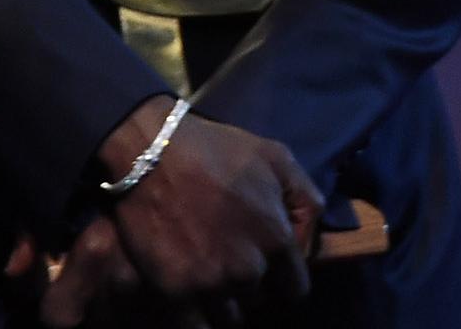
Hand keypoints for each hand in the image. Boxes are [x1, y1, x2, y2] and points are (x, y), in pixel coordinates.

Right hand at [38, 100, 316, 326]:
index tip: (269, 268)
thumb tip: (309, 243)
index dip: (283, 278)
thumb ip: (306, 200)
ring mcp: (210, 283)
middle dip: (249, 284)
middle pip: (258, 299)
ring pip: (229, 317)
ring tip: (209, 277)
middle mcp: (248, 268)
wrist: (151, 152)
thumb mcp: (276, 158)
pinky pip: (197, 327)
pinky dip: (198, 319)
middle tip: (230, 260)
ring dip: (224, 303)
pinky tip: (192, 300)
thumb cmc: (215, 149)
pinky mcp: (175, 293)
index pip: (295, 288)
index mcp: (276, 237)